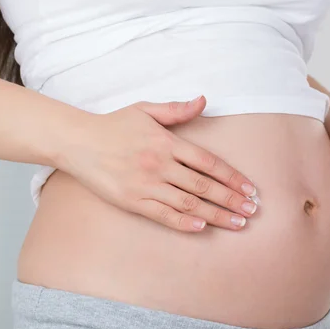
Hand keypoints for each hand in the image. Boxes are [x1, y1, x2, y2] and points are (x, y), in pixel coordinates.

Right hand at [59, 96, 257, 231]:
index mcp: (167, 142)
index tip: (250, 188)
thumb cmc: (114, 125)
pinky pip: (162, 215)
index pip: (209, 162)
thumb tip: (204, 100)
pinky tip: (202, 228)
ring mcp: (146, 185)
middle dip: (232, 199)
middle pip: (204, 186)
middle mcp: (160, 164)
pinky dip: (184, 223)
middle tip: (253, 210)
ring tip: (238, 223)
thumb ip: (177, 109)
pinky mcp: (132, 201)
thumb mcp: (146, 110)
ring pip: (188, 203)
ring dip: (216, 214)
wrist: (76, 141)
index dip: (232, 177)